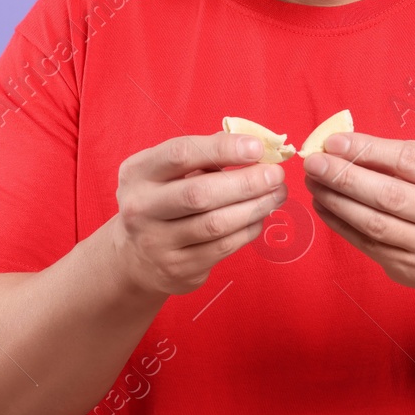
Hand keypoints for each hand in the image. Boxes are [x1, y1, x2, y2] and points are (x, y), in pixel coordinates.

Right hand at [111, 132, 287, 295]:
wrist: (136, 257)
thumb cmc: (165, 199)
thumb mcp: (169, 172)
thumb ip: (206, 154)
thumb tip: (256, 145)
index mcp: (138, 173)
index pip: (181, 154)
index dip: (223, 148)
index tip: (257, 147)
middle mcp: (140, 208)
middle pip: (200, 194)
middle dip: (246, 182)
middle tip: (276, 175)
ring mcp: (156, 243)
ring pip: (215, 224)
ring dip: (255, 207)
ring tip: (278, 193)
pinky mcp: (177, 269)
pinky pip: (223, 247)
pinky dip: (248, 229)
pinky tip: (260, 216)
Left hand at [303, 133, 414, 289]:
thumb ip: (397, 157)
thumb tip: (342, 145)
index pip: (407, 160)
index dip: (366, 150)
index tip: (333, 142)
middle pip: (387, 195)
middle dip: (344, 177)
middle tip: (313, 163)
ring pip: (373, 223)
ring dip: (336, 201)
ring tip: (314, 183)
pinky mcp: (409, 269)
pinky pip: (367, 244)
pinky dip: (340, 223)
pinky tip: (323, 205)